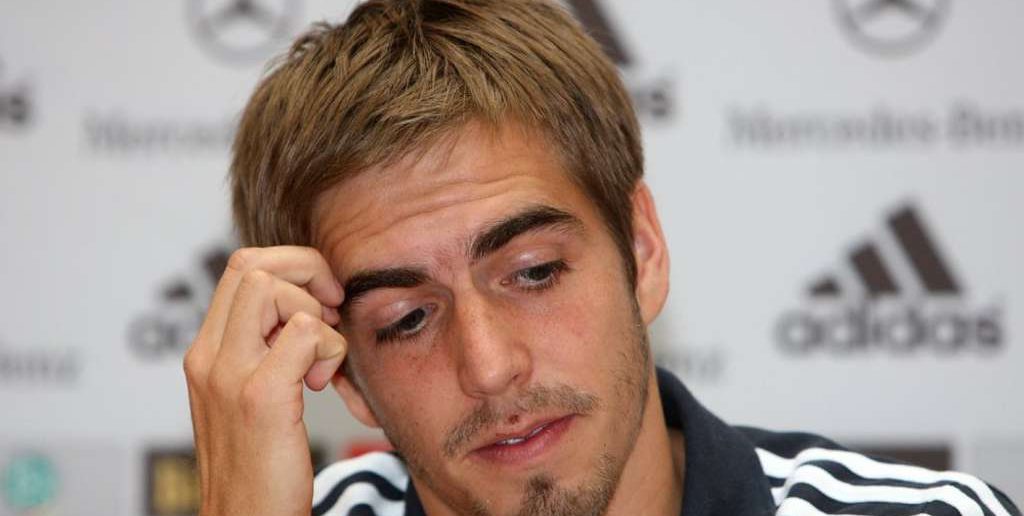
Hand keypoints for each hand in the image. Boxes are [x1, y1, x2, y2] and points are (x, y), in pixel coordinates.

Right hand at [183, 246, 346, 515]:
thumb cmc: (260, 464)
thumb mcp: (254, 394)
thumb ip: (268, 349)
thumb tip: (312, 307)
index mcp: (207, 352)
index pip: (241, 268)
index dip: (291, 268)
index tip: (321, 300)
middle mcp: (209, 357)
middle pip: (251, 264)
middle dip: (306, 271)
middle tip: (331, 310)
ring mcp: (230, 374)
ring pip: (271, 288)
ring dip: (314, 313)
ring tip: (320, 359)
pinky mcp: (260, 397)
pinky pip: (305, 332)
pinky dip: (329, 347)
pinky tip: (322, 383)